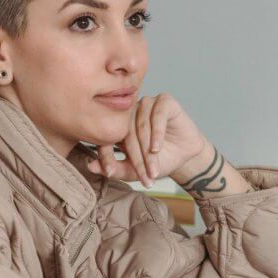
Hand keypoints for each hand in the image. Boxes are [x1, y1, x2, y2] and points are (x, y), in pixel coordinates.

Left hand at [86, 93, 205, 187]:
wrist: (186, 157)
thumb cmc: (160, 161)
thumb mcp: (136, 170)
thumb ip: (116, 168)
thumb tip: (90, 167)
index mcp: (118, 126)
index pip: (106, 138)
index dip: (107, 156)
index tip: (110, 172)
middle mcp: (130, 113)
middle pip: (126, 134)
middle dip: (135, 159)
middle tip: (143, 177)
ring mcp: (147, 104)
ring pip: (141, 126)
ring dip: (147, 150)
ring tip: (154, 168)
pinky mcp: (164, 101)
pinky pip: (157, 115)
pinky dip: (157, 134)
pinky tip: (157, 149)